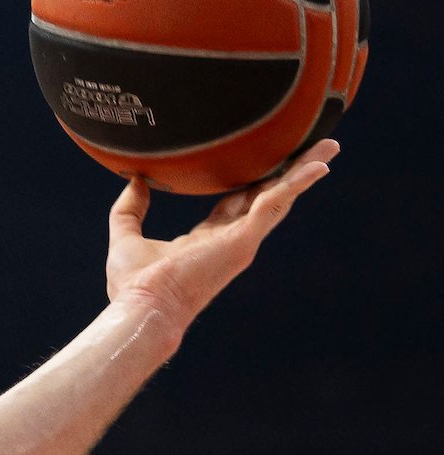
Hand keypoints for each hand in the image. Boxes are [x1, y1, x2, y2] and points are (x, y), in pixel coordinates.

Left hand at [106, 141, 337, 326]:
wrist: (142, 309)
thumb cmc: (133, 286)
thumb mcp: (126, 238)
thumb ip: (130, 209)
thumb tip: (136, 179)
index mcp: (206, 240)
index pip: (235, 205)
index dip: (250, 182)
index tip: (262, 160)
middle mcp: (229, 240)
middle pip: (266, 197)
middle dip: (288, 171)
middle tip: (312, 145)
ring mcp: (241, 241)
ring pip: (279, 197)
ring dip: (303, 170)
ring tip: (328, 145)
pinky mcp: (244, 240)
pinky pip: (275, 203)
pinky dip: (297, 183)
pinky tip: (319, 165)